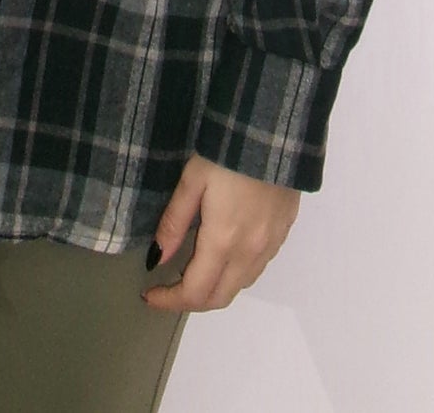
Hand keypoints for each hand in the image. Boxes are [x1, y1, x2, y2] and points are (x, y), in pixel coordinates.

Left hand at [143, 155, 300, 312]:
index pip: (195, 292)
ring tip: (194, 271)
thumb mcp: (192, 180)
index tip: (150, 294)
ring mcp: (270, 246)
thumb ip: (174, 222)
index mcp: (223, 241)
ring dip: (216, 288)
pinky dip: (237, 273)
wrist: (274, 132)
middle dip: (191, 301)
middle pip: (220, 298)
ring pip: (241, 285)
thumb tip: (156, 258)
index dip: (170, 300)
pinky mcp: (283, 234)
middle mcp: (250, 252)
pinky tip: (225, 253)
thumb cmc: (227, 151)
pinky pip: (258, 268)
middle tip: (169, 287)